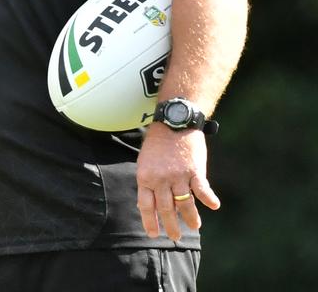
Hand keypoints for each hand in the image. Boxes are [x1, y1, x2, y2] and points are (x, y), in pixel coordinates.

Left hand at [136, 123, 219, 239]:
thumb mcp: (146, 161)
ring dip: (190, 217)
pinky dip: (209, 199)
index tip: (153, 234)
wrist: (173, 122)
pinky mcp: (194, 170)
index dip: (149, 221)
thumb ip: (149, 182)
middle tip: (175, 237)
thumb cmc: (158, 142)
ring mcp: (178, 175)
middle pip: (165, 208)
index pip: (146, 205)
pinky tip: (214, 206)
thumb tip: (149, 203)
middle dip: (170, 225)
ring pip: (184, 203)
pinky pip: (202, 189)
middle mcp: (160, 179)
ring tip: (194, 227)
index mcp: (145, 176)